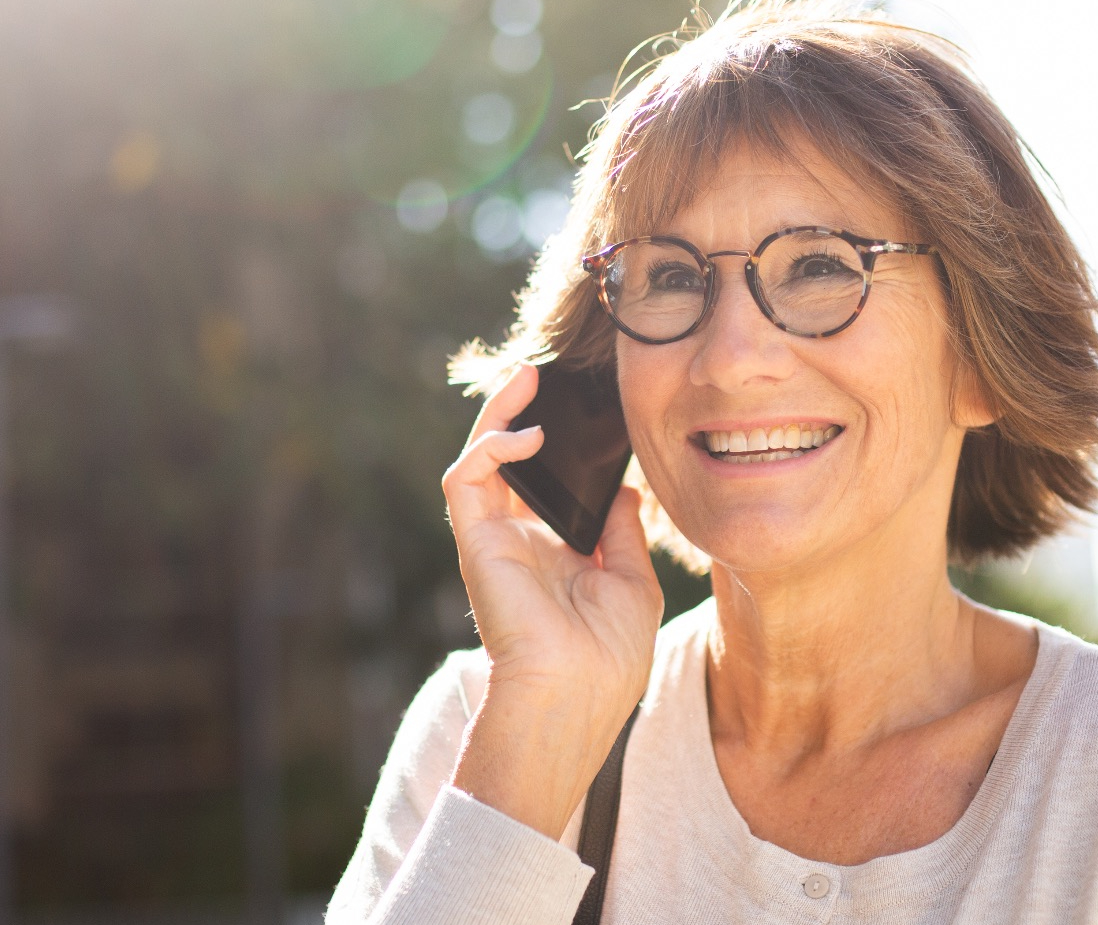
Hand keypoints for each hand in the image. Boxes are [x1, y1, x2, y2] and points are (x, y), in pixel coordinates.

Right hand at [440, 363, 664, 835]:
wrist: (577, 694)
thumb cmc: (608, 658)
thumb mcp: (632, 583)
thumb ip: (623, 533)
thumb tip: (626, 490)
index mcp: (554, 553)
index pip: (547, 483)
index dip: (560, 443)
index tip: (587, 405)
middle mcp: (518, 541)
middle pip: (508, 461)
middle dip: (520, 412)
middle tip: (544, 372)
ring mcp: (493, 539)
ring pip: (479, 458)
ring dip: (497, 413)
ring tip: (527, 375)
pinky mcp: (475, 539)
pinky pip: (465, 478)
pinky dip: (491, 446)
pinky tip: (528, 433)